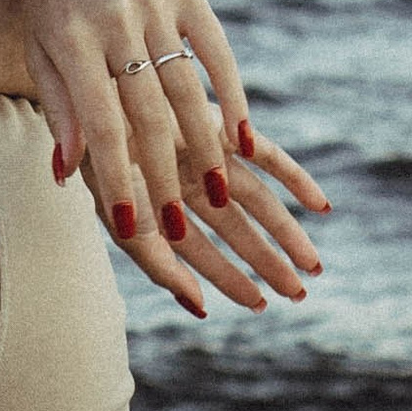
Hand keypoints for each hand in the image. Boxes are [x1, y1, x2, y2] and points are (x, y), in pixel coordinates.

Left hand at [0, 0, 331, 253]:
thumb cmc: (46, 0)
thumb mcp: (42, 51)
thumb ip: (61, 110)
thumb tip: (70, 177)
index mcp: (71, 41)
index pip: (99, 124)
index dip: (117, 177)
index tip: (131, 227)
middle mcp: (115, 22)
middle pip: (147, 115)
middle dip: (164, 177)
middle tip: (179, 229)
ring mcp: (155, 4)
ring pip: (186, 90)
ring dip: (205, 149)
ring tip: (217, 197)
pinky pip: (215, 52)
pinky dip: (231, 97)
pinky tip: (241, 142)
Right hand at [91, 118, 326, 320]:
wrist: (91, 102)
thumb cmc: (99, 166)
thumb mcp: (124, 224)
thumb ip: (159, 266)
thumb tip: (201, 309)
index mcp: (160, 205)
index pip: (202, 251)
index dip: (230, 279)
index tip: (260, 304)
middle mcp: (188, 181)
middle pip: (236, 229)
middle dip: (266, 262)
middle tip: (298, 294)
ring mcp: (208, 153)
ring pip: (258, 201)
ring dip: (287, 232)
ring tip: (313, 265)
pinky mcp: (225, 126)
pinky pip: (271, 157)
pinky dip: (297, 181)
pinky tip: (320, 207)